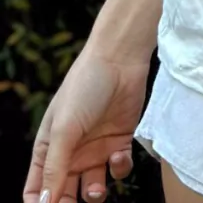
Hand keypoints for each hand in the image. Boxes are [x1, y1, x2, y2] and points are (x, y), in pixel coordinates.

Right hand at [22, 41, 150, 202]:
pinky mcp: (120, 141)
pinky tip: (118, 156)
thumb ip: (55, 168)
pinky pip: (119, 169)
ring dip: (95, 194)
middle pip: (64, 194)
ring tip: (97, 188)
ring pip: (93, 188)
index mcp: (49, 149)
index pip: (37, 189)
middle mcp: (71, 152)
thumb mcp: (64, 129)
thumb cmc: (84, 87)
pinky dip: (119, 169)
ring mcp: (96, 148)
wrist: (119, 58)